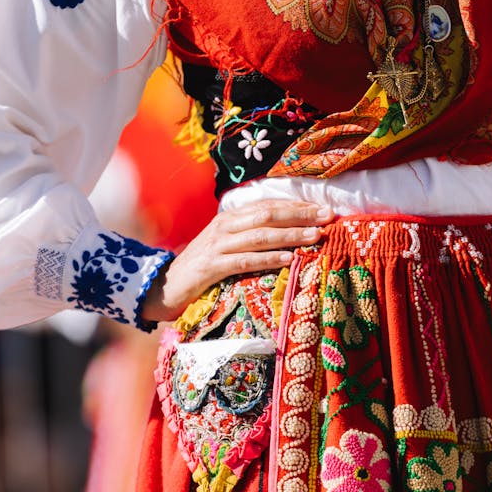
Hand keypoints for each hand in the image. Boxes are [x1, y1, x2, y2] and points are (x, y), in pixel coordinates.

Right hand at [141, 200, 333, 322]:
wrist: (164, 286)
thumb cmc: (202, 268)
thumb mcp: (227, 246)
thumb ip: (251, 237)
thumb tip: (290, 234)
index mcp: (230, 218)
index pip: (269, 205)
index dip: (298, 206)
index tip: (325, 209)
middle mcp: (225, 226)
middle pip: (268, 215)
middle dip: (300, 215)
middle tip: (328, 217)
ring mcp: (217, 245)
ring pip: (259, 235)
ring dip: (290, 235)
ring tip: (315, 237)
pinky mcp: (211, 267)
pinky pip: (244, 260)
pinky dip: (268, 258)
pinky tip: (288, 259)